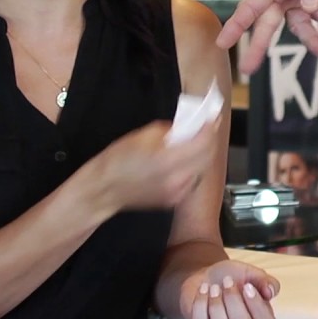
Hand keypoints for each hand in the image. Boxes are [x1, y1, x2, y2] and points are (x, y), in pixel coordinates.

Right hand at [94, 119, 218, 210]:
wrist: (105, 188)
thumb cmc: (119, 160)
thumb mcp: (144, 135)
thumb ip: (171, 130)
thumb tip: (187, 126)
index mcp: (168, 159)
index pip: (203, 142)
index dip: (210, 128)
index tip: (212, 118)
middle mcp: (176, 178)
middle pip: (207, 156)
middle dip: (209, 140)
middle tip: (207, 127)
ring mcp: (176, 192)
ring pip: (200, 169)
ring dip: (201, 155)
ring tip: (193, 143)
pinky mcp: (173, 200)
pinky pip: (191, 180)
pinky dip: (191, 168)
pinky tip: (181, 161)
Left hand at [181, 259, 278, 318]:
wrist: (207, 273)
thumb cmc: (232, 276)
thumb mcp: (251, 273)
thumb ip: (265, 280)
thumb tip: (270, 291)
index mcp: (260, 318)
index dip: (256, 306)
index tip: (247, 286)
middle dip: (233, 300)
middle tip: (227, 281)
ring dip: (217, 306)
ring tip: (214, 288)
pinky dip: (201, 303)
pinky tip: (204, 290)